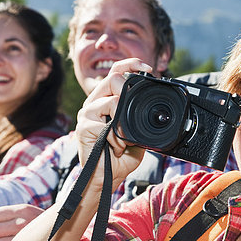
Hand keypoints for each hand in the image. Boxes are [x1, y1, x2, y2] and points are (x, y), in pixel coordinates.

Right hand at [76, 58, 150, 190]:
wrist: (107, 177)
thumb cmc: (120, 155)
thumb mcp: (137, 130)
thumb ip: (141, 115)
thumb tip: (157, 104)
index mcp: (106, 98)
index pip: (116, 70)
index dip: (132, 64)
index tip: (148, 68)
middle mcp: (94, 102)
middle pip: (113, 78)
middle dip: (129, 92)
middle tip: (133, 113)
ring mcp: (86, 113)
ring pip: (113, 101)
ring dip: (125, 123)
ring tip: (123, 139)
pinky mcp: (83, 127)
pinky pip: (107, 124)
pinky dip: (117, 138)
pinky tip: (115, 147)